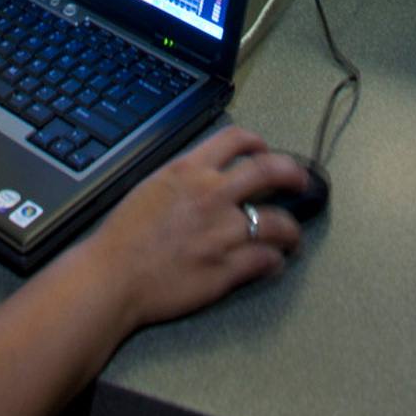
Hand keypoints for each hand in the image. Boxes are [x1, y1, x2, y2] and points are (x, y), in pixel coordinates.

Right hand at [84, 126, 307, 332]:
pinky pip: (266, 260)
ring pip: (277, 222)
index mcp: (190, 170)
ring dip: (291, 230)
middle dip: (293, 174)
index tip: (265, 150)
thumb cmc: (124, 236)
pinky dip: (275, 262)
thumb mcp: (151, 187)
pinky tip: (274, 263)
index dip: (257, 142)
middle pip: (269, 171)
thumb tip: (204, 177)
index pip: (235, 139)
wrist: (113, 276)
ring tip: (293, 237)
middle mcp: (212, 194)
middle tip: (302, 182)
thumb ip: (183, 178)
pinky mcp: (227, 268)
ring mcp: (223, 232)